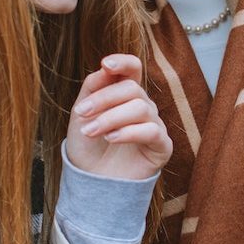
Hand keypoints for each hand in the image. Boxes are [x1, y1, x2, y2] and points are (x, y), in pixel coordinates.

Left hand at [65, 55, 171, 179]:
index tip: (105, 64)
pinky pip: (151, 130)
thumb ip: (93, 88)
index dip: (123, 62)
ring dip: (111, 118)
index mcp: (125, 94)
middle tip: (81, 113)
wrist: (91, 181)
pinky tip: (111, 139)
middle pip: (132, 88)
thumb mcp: (82, 113)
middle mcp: (143, 106)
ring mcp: (155, 125)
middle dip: (104, 99)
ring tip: (91, 131)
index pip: (133, 68)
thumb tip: (104, 69)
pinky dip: (128, 132)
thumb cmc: (88, 145)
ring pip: (140, 108)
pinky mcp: (162, 146)